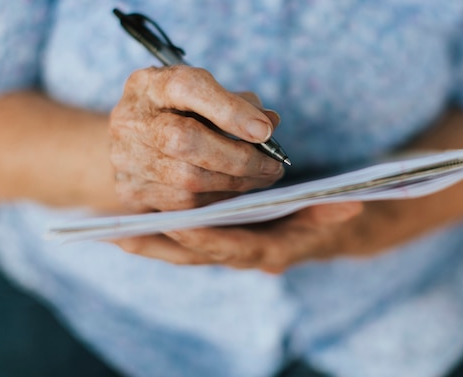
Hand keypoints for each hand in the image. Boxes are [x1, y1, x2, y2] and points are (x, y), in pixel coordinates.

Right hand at [109, 65, 284, 211]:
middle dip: (238, 157)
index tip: (265, 131)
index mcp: (150, 84)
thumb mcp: (204, 96)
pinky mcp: (131, 192)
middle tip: (273, 165)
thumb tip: (270, 122)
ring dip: (235, 182)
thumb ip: (237, 103)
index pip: (187, 88)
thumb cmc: (178, 114)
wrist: (130, 143)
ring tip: (263, 178)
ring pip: (187, 180)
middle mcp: (131, 119)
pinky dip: (218, 198)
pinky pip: (183, 205)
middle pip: (184, 140)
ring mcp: (126, 158)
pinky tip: (237, 189)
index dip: (229, 110)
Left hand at [113, 201, 376, 272]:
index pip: (233, 249)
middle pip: (196, 255)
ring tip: (113, 228)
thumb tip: (349, 206)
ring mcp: (227, 248)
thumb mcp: (326, 214)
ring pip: (182, 251)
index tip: (178, 228)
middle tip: (123, 232)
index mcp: (268, 251)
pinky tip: (126, 221)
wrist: (322, 228)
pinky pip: (180, 241)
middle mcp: (242, 255)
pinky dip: (156, 233)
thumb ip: (331, 212)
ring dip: (150, 241)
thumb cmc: (322, 218)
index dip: (207, 240)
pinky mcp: (215, 238)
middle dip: (162, 245)